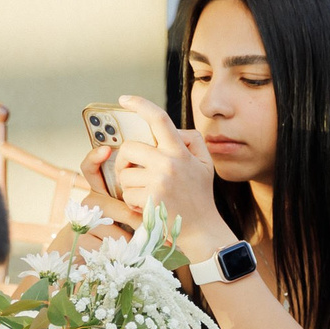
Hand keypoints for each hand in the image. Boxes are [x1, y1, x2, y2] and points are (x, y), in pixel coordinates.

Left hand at [104, 96, 232, 258]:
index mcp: (180, 151)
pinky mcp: (149, 198)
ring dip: (131, 185)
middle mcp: (168, 162)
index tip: (125, 99)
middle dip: (127, 160)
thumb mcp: (204, 163)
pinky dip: (132, 201)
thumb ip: (190, 141)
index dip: (140, 105)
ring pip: (125, 173)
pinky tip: (148, 205)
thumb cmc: (200, 195)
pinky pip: (126, 193)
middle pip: (129, 148)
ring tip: (148, 194)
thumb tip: (173, 129)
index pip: (159, 119)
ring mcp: (158, 181)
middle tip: (136, 172)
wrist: (202, 229)